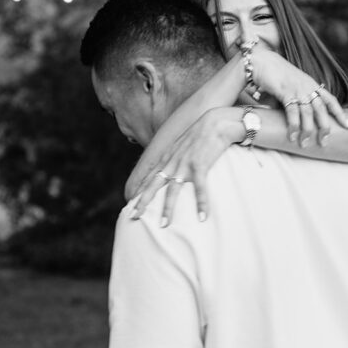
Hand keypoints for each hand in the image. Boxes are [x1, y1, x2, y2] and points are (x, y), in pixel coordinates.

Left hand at [127, 109, 241, 224]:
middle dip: (143, 201)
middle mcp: (172, 162)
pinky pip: (199, 188)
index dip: (140, 190)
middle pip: (153, 185)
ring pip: (172, 190)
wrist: (216, 122)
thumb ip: (176, 156)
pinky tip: (202, 217)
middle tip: (134, 216)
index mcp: (167, 158)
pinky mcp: (200, 165)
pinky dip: (201, 203)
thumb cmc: (203, 134)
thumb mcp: (183, 144)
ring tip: (164, 225)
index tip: (131, 203)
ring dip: (167, 209)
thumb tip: (174, 169)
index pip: (149, 177)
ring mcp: (185, 164)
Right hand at [250, 50, 347, 144]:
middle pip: (322, 109)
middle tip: (324, 142)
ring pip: (309, 112)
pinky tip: (292, 136)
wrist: (263, 62)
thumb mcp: (292, 89)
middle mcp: (308, 87)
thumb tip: (297, 121)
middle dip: (325, 127)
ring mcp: (298, 89)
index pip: (330, 100)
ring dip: (308, 130)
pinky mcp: (286, 92)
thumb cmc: (276, 77)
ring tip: (305, 144)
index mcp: (312, 85)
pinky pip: (292, 111)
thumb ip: (297, 102)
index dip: (340, 114)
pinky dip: (293, 125)